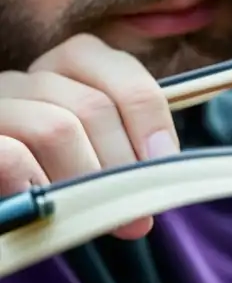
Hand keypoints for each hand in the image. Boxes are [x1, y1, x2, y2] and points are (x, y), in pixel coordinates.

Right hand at [0, 33, 177, 238]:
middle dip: (123, 165)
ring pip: (57, 130)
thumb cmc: (54, 179)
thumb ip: (131, 152)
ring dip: (85, 180)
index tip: (164, 164)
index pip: (123, 75)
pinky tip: (47, 206)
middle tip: (135, 213)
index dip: (151, 121)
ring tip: (89, 212)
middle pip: (93, 107)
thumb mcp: (96, 155)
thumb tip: (165, 165)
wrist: (8, 200)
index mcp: (66, 69)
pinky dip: (39, 185)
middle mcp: (26, 79)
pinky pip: (12, 156)